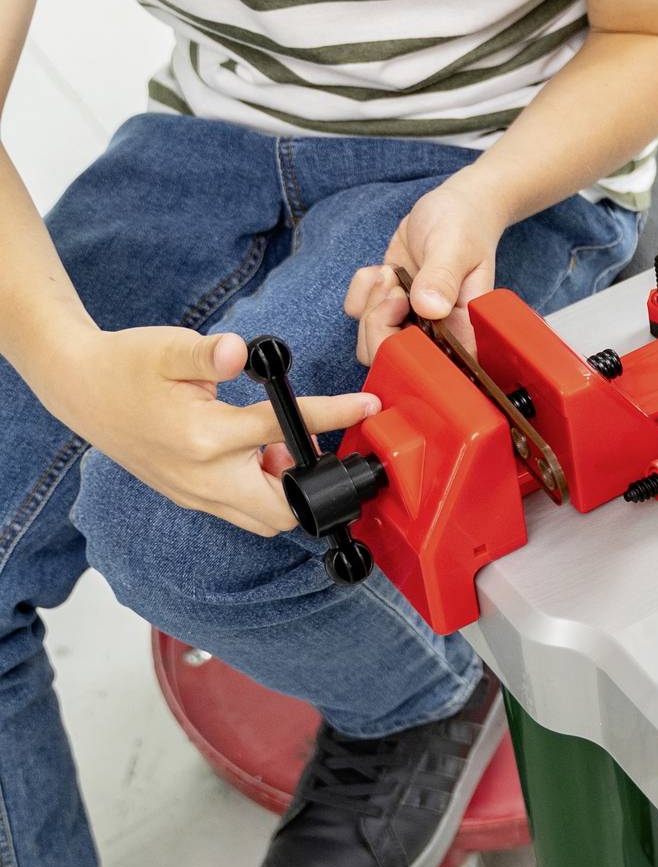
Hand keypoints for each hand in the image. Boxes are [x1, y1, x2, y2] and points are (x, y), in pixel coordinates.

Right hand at [62, 327, 378, 536]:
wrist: (80, 389)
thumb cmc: (127, 365)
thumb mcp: (169, 348)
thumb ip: (209, 354)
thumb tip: (240, 350)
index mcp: (204, 439)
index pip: (284, 430)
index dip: (333, 415)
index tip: (368, 406)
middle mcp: (202, 480)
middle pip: (282, 511)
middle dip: (310, 485)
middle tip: (312, 444)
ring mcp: (194, 495)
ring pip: (262, 519)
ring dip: (284, 491)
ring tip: (276, 445)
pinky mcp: (189, 497)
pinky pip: (239, 511)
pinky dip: (260, 491)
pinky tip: (254, 452)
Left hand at [346, 174, 506, 364]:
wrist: (454, 208)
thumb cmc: (464, 225)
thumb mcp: (454, 245)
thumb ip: (442, 276)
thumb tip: (430, 309)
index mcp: (461, 329)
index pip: (430, 367)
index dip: (405, 350)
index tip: (406, 308)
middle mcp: (435, 333)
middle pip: (390, 358)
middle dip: (379, 322)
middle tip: (394, 285)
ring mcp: (408, 321)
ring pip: (369, 340)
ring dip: (369, 305)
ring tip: (391, 274)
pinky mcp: (387, 305)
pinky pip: (357, 313)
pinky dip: (360, 290)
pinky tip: (384, 269)